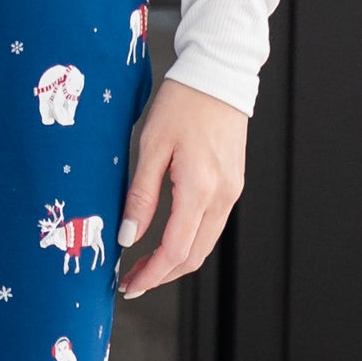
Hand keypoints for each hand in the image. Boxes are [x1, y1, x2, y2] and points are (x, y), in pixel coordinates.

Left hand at [116, 77, 247, 298]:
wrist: (218, 75)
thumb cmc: (183, 103)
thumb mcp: (151, 146)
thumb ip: (141, 195)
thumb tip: (128, 236)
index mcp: (200, 188)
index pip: (175, 250)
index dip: (151, 274)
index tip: (130, 285)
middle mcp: (222, 196)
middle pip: (194, 256)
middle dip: (162, 275)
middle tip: (133, 282)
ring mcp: (232, 191)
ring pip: (205, 244)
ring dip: (176, 261)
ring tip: (145, 265)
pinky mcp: (233, 184)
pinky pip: (212, 225)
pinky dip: (189, 241)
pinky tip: (167, 240)